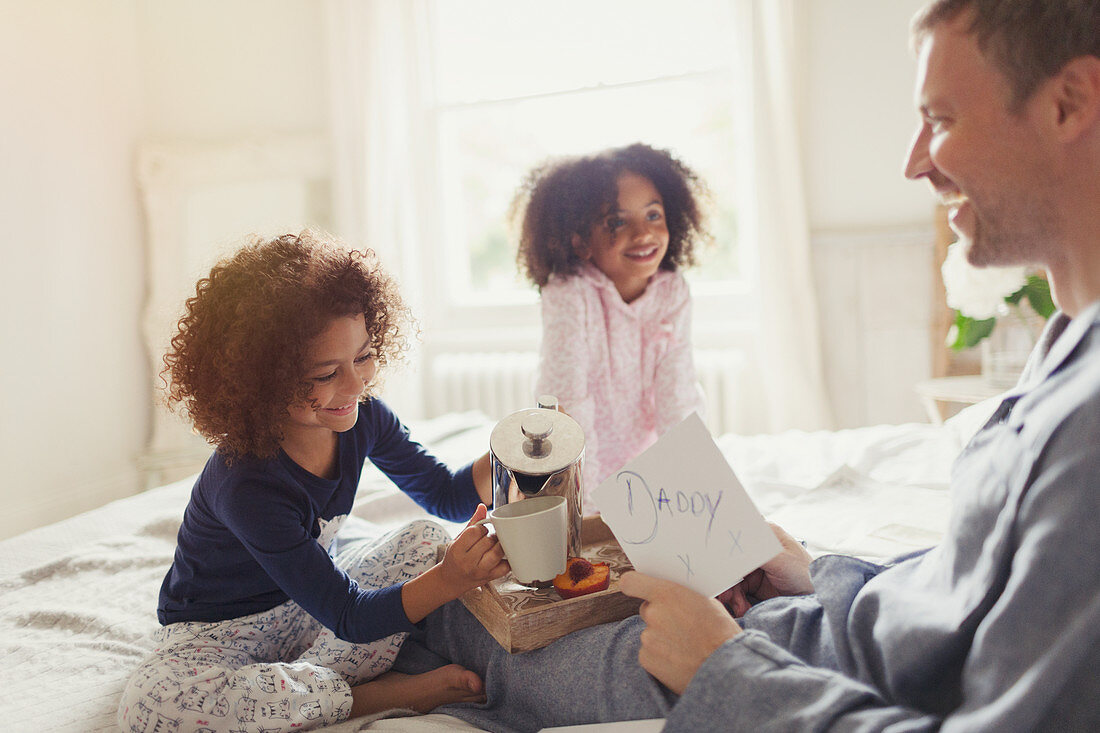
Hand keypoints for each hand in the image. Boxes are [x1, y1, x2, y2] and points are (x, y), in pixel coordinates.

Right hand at [438, 504, 508, 594]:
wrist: (451, 580)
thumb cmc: (455, 558)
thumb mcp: (458, 540)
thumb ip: (472, 523)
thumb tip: (482, 506)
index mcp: (457, 550)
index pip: (475, 531)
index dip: (481, 528)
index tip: (482, 530)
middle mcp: (468, 562)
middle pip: (488, 541)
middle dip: (492, 536)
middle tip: (490, 537)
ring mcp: (480, 572)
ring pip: (497, 553)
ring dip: (500, 545)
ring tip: (497, 544)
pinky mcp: (490, 578)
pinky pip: (505, 567)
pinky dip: (508, 559)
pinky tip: (503, 555)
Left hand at [620, 571, 740, 695]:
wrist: (726, 670)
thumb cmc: (721, 633)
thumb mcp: (706, 602)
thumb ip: (682, 595)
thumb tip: (671, 595)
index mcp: (668, 594)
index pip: (631, 582)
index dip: (633, 584)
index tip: (636, 588)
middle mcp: (653, 613)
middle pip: (646, 610)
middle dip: (659, 616)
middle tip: (680, 626)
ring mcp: (648, 637)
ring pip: (650, 633)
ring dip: (662, 638)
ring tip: (685, 647)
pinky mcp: (646, 659)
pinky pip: (649, 653)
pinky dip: (660, 656)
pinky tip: (679, 660)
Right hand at [719, 522, 812, 616]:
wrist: (817, 600)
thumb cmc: (805, 574)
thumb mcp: (780, 560)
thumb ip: (754, 552)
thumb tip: (730, 546)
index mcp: (764, 534)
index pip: (736, 536)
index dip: (723, 548)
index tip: (715, 564)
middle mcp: (757, 549)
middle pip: (730, 560)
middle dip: (726, 579)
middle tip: (724, 595)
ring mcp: (755, 567)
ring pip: (732, 577)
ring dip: (731, 594)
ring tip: (738, 607)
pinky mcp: (754, 584)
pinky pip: (737, 591)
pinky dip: (737, 601)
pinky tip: (743, 609)